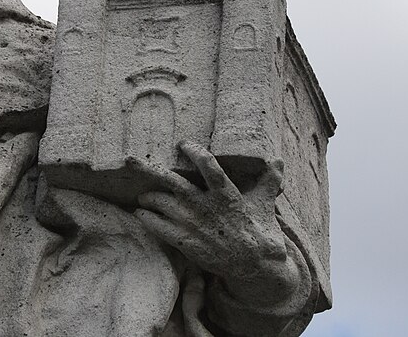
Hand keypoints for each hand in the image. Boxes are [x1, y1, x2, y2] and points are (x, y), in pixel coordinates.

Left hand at [128, 142, 292, 296]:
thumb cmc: (258, 228)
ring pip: (161, 203)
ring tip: (143, 195)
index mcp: (226, 193)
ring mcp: (194, 225)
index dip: (194, 152)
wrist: (254, 265)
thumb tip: (278, 159)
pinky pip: (158, 227)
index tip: (183, 143)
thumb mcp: (264, 202)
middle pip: (172, 182)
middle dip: (147, 169)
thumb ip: (268, 179)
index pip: (209, 166)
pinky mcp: (186, 242)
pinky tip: (140, 213)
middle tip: (129, 160)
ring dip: (148, 197)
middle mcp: (206, 207)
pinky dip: (146, 218)